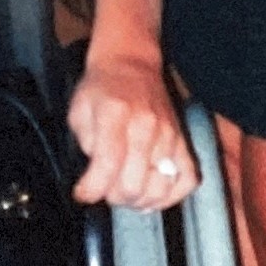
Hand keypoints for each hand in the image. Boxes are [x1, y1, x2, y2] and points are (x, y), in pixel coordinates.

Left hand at [67, 50, 196, 210]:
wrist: (131, 64)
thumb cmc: (102, 88)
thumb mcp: (79, 111)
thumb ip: (85, 145)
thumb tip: (96, 177)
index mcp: (115, 115)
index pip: (107, 165)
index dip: (91, 189)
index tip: (83, 193)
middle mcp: (146, 125)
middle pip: (133, 185)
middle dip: (112, 196)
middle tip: (104, 189)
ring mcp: (169, 134)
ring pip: (159, 188)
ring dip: (138, 200)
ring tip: (126, 194)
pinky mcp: (184, 141)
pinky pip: (187, 180)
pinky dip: (171, 196)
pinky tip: (153, 194)